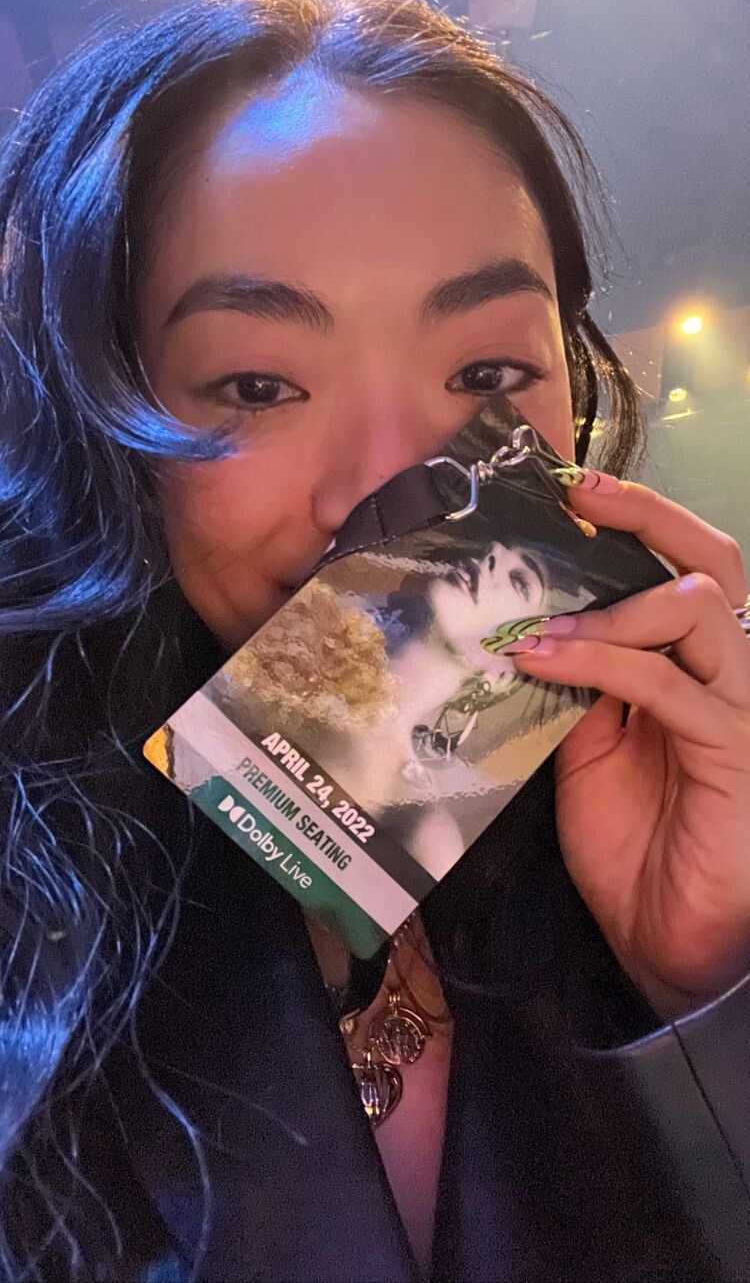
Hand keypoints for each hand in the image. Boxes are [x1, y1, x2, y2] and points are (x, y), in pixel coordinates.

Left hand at [507, 473, 749, 1017]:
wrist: (667, 944)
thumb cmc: (635, 850)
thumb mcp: (589, 751)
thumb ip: (581, 686)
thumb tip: (537, 628)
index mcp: (697, 670)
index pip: (686, 571)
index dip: (642, 521)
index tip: (574, 487)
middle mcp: (732, 676)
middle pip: (715, 564)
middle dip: (648, 518)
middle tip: (576, 495)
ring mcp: (743, 710)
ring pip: (699, 609)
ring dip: (614, 605)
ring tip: (540, 627)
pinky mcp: (737, 751)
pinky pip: (670, 687)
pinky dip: (604, 662)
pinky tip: (549, 660)